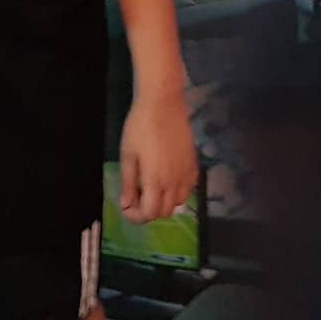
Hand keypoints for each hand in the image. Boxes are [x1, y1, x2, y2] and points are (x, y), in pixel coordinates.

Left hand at [117, 88, 194, 223]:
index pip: (149, 214)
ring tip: (152, 187)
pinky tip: (168, 179)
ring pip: (179, 203)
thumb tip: (126, 204)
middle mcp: (174, 182)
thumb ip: (128, 183)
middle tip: (138, 197)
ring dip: (164, 202)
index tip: (127, 207)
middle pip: (165, 212)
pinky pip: (189, 189)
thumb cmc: (140, 126)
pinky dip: (178, 192)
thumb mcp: (128, 154)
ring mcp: (187, 174)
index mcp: (156, 181)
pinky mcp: (194, 164)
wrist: (164, 103)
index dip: (136, 216)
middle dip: (149, 210)